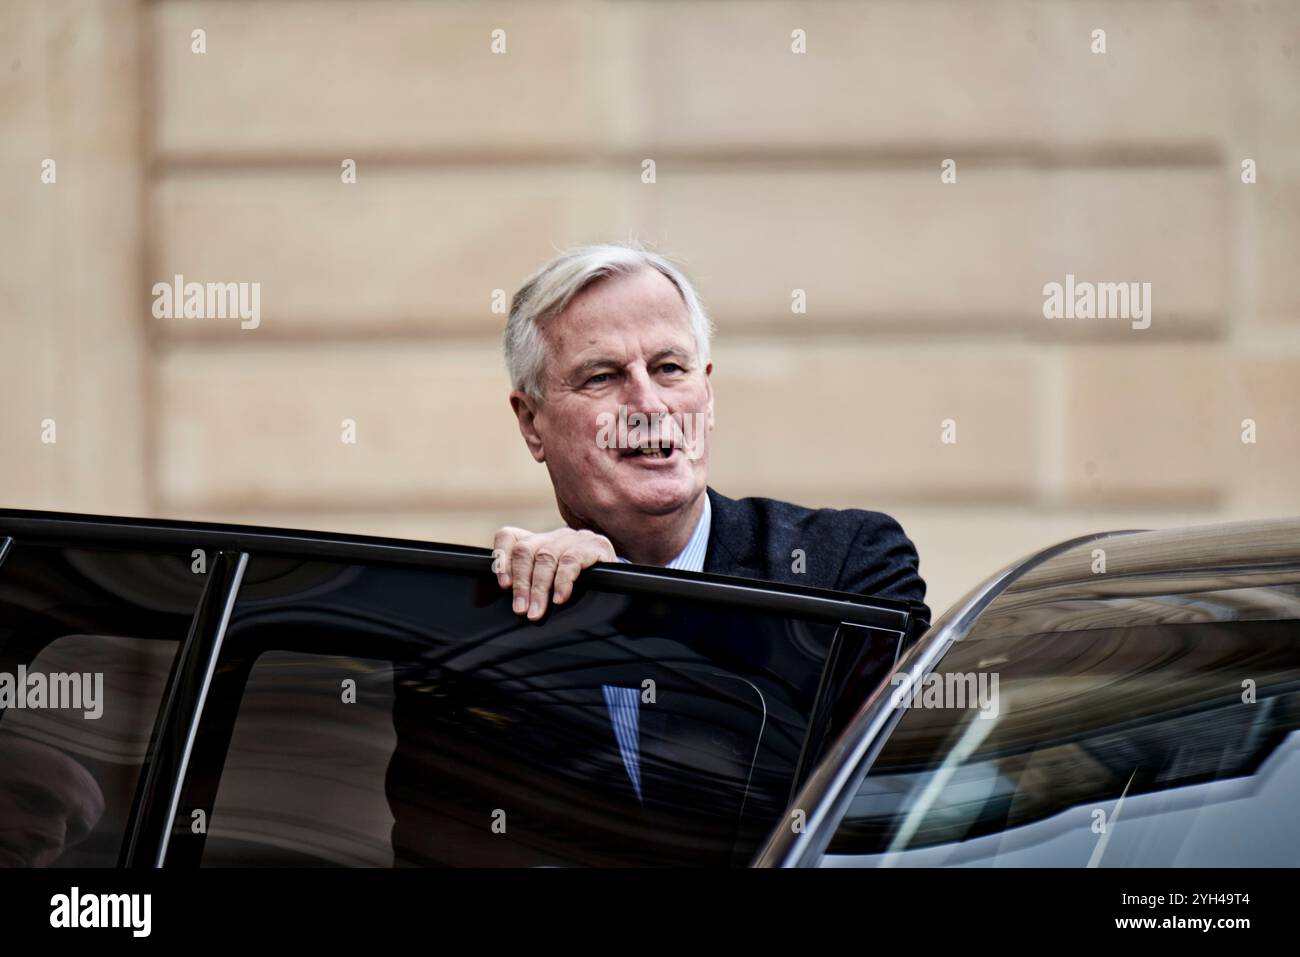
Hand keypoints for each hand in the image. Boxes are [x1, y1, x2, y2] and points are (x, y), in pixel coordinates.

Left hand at [492, 526, 616, 620]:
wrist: (620, 581)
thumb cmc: (582, 586)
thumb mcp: (551, 583)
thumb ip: (530, 586)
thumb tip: (506, 605)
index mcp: (539, 542)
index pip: (509, 536)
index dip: (502, 558)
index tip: (504, 585)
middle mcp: (555, 536)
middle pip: (526, 551)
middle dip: (521, 584)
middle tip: (521, 610)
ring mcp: (575, 538)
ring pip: (546, 557)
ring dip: (539, 589)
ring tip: (536, 612)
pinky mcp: (595, 546)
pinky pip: (572, 561)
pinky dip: (563, 582)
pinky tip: (560, 599)